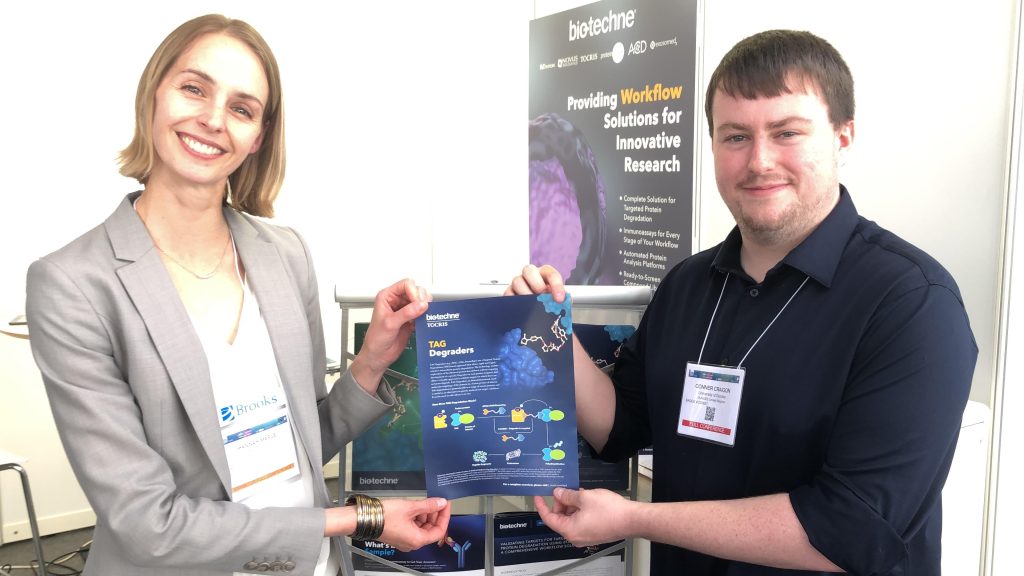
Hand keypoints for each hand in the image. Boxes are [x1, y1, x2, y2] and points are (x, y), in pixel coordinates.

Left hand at [351, 278, 430, 393]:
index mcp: (386, 297)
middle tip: (423, 308)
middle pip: (415, 290)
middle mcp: (396, 301)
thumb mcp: (390, 324)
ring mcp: (404, 310)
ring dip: (425, 307)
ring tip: (425, 314)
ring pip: (421, 301)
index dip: (414, 292)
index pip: (405, 285)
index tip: (417, 303)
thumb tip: (421, 305)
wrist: (378, 356)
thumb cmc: (375, 340)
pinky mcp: (411, 319)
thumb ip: (406, 313)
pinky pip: (422, 313)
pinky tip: (424, 321)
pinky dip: (426, 316)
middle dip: (422, 298)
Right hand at [379, 497, 450, 551]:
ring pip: (421, 527)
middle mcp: (412, 543)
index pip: (439, 531)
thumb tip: (441, 503)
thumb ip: (428, 505)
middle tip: (437, 501)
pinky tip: (415, 507)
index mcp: (417, 540)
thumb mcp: (410, 507)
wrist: (364, 519)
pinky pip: (413, 527)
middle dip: (435, 515)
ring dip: (425, 515)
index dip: (444, 516)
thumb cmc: (384, 516)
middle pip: (430, 529)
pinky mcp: (399, 535)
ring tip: (424, 502)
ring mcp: (405, 540)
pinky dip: (416, 517)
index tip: (445, 505)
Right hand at [505, 264, 565, 302]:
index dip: (556, 285)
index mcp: (544, 274)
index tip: (559, 299)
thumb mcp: (556, 299)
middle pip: (529, 270)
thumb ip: (560, 299)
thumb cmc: (547, 300)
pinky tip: (522, 308)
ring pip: (517, 281)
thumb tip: (564, 303)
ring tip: (531, 305)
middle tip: (541, 296)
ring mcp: (518, 282)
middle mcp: (530, 275)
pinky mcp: (509, 292)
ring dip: (525, 293)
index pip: (551, 274)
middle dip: (536, 283)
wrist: (536, 307)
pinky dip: (514, 300)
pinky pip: (508, 293)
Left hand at [534, 487, 635, 546]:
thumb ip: (567, 496)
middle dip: (561, 503)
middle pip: (560, 518)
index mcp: (570, 530)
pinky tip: (586, 499)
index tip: (538, 496)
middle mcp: (576, 536)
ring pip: (572, 519)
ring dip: (572, 505)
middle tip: (564, 490)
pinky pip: (581, 521)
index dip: (542, 506)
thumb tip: (558, 493)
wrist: (632, 519)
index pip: (549, 518)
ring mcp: (586, 536)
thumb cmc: (610, 511)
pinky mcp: (595, 533)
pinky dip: (580, 510)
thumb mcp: (584, 497)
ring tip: (578, 492)